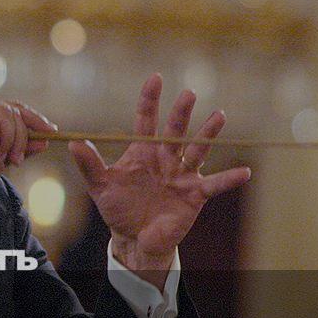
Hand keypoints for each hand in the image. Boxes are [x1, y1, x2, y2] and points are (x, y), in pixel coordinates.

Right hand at [0, 96, 55, 214]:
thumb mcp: (3, 158)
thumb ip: (21, 146)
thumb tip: (45, 137)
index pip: (14, 106)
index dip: (35, 118)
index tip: (52, 131)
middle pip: (13, 112)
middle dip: (21, 138)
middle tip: (15, 161)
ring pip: (5, 119)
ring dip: (6, 145)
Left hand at [69, 73, 250, 288]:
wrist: (134, 239)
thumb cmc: (118, 209)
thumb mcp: (100, 186)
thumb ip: (89, 165)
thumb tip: (72, 143)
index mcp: (143, 152)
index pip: (146, 120)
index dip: (150, 99)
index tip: (156, 77)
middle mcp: (165, 158)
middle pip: (174, 131)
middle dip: (181, 113)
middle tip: (189, 94)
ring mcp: (181, 175)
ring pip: (197, 150)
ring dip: (208, 134)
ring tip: (220, 116)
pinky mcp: (194, 194)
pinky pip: (214, 184)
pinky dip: (230, 179)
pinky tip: (246, 172)